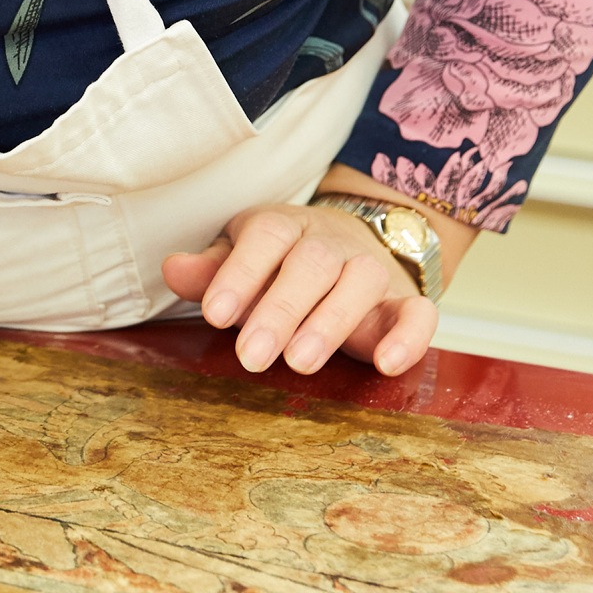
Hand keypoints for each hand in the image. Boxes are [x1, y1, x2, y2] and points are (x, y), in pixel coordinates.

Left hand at [161, 203, 438, 376]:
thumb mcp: (241, 257)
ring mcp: (372, 271)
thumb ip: (210, 270)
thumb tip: (172, 269)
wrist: (357, 244)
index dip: (240, 274)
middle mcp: (330, 244)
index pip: (263, 239)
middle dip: (279, 311)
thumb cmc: (282, 262)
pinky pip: (420, 313)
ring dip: (330, 323)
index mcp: (283, 227)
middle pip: (310, 265)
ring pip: (360, 283)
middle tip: (251, 355)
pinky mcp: (406, 302)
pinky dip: (409, 337)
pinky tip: (385, 365)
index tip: (215, 315)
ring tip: (299, 363)